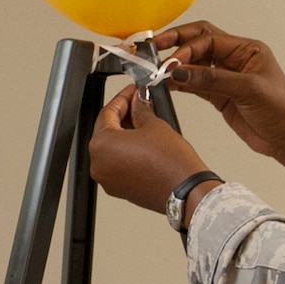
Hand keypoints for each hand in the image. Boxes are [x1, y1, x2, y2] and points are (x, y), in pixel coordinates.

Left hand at [88, 87, 213, 214]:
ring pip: (112, 148)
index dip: (123, 98)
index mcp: (101, 146)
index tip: (133, 92)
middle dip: (123, 115)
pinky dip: (127, 151)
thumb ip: (141, 108)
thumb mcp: (154, 125)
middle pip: (106, 131)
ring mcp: (107, 179)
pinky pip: (117, 164)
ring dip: (125, 133)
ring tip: (144, 122)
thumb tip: (138, 101)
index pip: (107, 113)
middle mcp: (99, 164)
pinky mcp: (118, 189)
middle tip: (139, 103)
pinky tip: (142, 142)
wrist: (185, 191)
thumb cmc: (171, 163)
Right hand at [151, 21, 284, 190]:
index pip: (209, 38)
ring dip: (176, 66)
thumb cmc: (282, 111)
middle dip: (176, 44)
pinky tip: (167, 85)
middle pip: (199, 43)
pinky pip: (195, 84)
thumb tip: (181, 72)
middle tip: (154, 48)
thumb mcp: (248, 90)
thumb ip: (213, 80)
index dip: (187, 48)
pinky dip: (180, 83)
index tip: (172, 62)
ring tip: (156, 70)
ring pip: (194, 64)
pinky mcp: (220, 96)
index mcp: (247, 49)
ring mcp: (226, 77)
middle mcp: (236, 59)